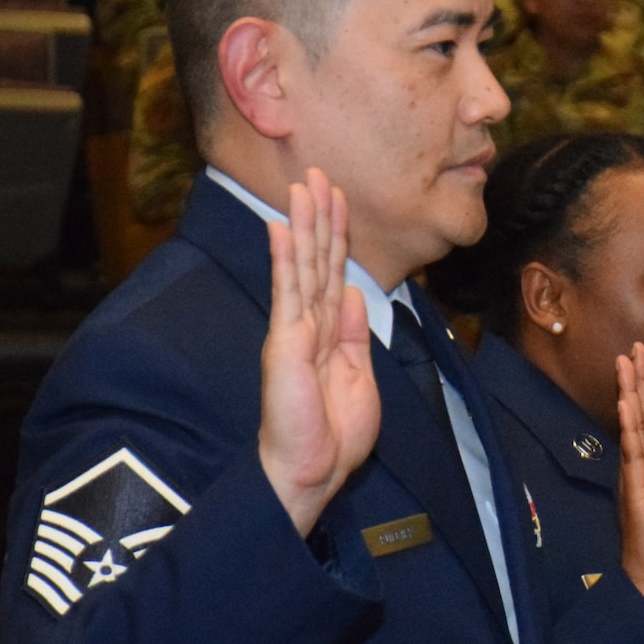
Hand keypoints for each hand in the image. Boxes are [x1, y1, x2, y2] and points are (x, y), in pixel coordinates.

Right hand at [259, 169, 379, 537]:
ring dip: (305, 224)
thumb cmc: (334, 433)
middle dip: (321, 217)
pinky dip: (286, 258)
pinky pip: (289, 292)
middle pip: (317, 261)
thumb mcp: (360, 374)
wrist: (313, 470)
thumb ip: (356, 331)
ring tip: (304, 185)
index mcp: (330, 333)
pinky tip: (283, 227)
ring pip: (303, 266)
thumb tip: (357, 293)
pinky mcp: (286, 342)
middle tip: (320, 174)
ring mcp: (294, 330)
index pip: (335, 274)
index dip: (338, 237)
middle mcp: (309, 325)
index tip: (339, 201)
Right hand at [615, 343, 643, 615]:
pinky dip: (629, 428)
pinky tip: (627, 405)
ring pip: (632, 428)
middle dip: (638, 381)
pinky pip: (632, 456)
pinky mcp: (635, 493)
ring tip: (627, 363)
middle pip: (638, 418)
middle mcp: (637, 469)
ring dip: (630, 394)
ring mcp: (634, 479)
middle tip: (636, 347)